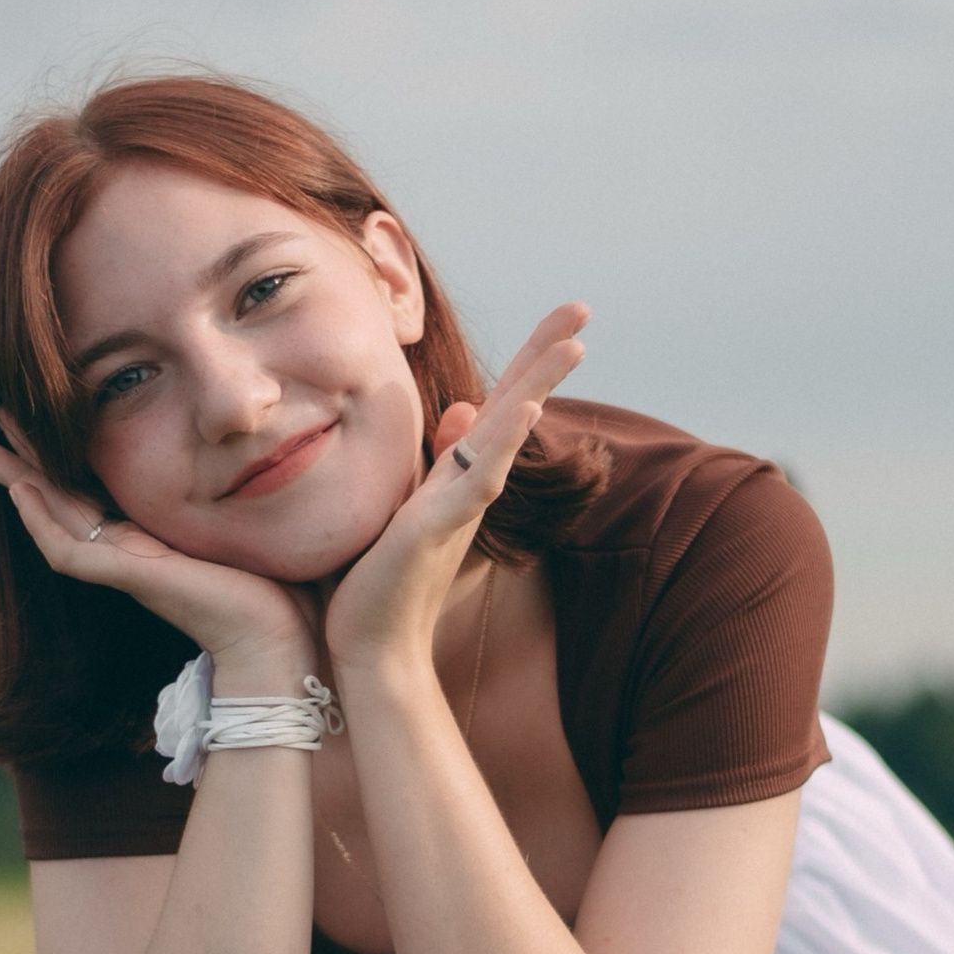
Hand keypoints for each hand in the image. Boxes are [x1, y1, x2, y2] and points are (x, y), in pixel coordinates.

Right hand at [0, 421, 317, 687]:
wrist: (284, 641)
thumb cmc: (281, 589)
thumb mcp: (249, 525)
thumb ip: (239, 494)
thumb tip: (262, 448)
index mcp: (155, 539)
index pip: (98, 491)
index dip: (70, 456)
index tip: (50, 418)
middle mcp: (132, 552)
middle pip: (62, 498)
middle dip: (28, 461)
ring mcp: (126, 567)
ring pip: (52, 521)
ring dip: (20, 483)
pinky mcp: (131, 578)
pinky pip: (69, 550)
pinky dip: (41, 520)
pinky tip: (22, 488)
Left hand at [321, 304, 588, 682]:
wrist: (371, 647)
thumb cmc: (381, 578)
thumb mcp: (407, 502)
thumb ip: (439, 459)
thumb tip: (463, 409)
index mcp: (461, 473)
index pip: (503, 403)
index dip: (532, 359)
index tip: (567, 317)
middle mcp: (469, 485)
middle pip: (517, 405)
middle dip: (548, 354)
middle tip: (583, 306)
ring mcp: (458, 506)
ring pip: (506, 435)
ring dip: (537, 388)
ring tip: (572, 345)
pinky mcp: (434, 528)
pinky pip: (475, 480)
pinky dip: (500, 445)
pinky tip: (522, 410)